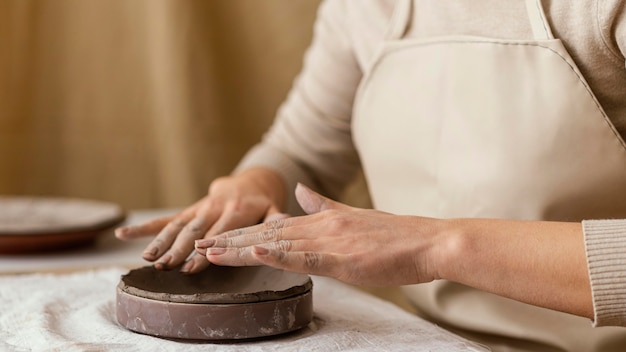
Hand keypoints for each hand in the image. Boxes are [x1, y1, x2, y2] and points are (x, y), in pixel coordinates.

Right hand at [115, 168, 286, 272]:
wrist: (251, 182)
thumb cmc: (265, 203)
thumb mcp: (275, 209)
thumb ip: (277, 217)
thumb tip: (285, 222)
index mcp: (238, 209)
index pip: (221, 230)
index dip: (206, 248)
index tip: (192, 265)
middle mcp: (216, 207)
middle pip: (195, 229)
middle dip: (179, 248)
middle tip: (166, 266)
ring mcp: (200, 207)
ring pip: (178, 224)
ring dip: (161, 241)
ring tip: (148, 259)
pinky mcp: (190, 209)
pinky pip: (167, 218)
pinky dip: (146, 227)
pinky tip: (125, 235)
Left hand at [195, 183, 444, 285]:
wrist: (427, 241)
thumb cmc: (394, 236)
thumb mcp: (353, 216)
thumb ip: (323, 205)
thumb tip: (301, 190)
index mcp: (321, 221)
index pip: (272, 227)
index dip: (241, 233)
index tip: (214, 237)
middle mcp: (319, 227)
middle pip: (265, 235)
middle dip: (228, 241)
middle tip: (195, 247)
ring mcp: (329, 241)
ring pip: (276, 244)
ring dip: (240, 249)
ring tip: (208, 252)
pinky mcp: (343, 258)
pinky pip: (305, 257)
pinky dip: (278, 255)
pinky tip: (255, 253)